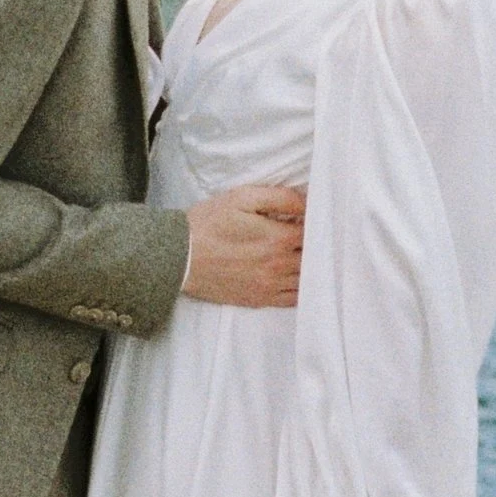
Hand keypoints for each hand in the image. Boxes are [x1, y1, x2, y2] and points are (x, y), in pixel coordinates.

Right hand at [181, 182, 304, 307]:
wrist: (179, 257)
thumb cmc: (208, 223)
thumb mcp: (242, 197)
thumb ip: (279, 197)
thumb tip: (307, 202)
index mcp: (277, 238)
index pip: (315, 231)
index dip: (317, 222)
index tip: (311, 217)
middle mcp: (278, 265)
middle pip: (314, 256)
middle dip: (316, 244)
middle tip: (311, 235)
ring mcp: (269, 285)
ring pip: (307, 279)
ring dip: (311, 266)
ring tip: (304, 254)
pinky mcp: (259, 299)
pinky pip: (293, 299)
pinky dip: (301, 289)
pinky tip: (297, 277)